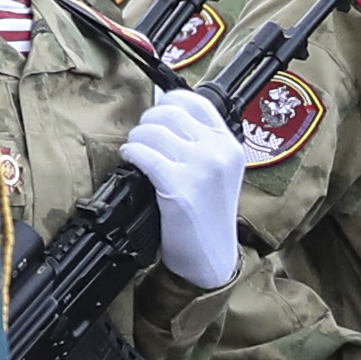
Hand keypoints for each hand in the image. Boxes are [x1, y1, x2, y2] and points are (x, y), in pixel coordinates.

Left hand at [123, 87, 245, 287]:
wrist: (212, 258)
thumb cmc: (208, 217)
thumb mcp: (218, 173)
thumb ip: (201, 143)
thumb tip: (162, 113)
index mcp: (230, 145)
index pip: (195, 101)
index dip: (168, 101)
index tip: (157, 114)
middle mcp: (219, 152)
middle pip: (169, 112)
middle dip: (147, 122)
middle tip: (142, 138)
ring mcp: (201, 169)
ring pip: (153, 130)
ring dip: (136, 139)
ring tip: (136, 152)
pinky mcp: (181, 188)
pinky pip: (144, 155)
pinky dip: (131, 154)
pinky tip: (131, 162)